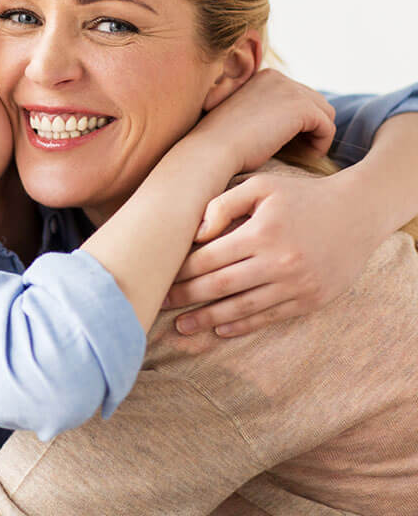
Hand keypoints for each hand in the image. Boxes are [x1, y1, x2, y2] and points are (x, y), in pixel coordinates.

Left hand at [162, 169, 383, 336]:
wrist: (358, 213)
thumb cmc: (301, 196)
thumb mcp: (262, 186)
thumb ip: (224, 203)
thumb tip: (195, 232)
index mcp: (261, 232)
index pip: (210, 257)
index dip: (181, 270)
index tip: (159, 277)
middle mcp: (278, 261)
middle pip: (220, 285)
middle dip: (186, 296)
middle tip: (158, 304)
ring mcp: (296, 284)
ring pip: (242, 307)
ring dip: (208, 319)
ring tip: (182, 326)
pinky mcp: (310, 299)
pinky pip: (270, 317)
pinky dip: (243, 325)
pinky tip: (221, 330)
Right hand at [193, 69, 335, 175]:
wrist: (211, 151)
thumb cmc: (220, 144)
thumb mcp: (243, 118)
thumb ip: (265, 112)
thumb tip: (288, 125)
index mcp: (264, 77)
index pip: (298, 96)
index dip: (298, 121)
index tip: (289, 143)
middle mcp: (278, 77)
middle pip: (315, 102)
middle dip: (311, 126)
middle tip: (298, 151)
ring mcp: (290, 90)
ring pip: (325, 114)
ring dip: (317, 135)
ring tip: (302, 154)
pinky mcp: (301, 108)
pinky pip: (327, 128)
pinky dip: (321, 145)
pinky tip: (304, 158)